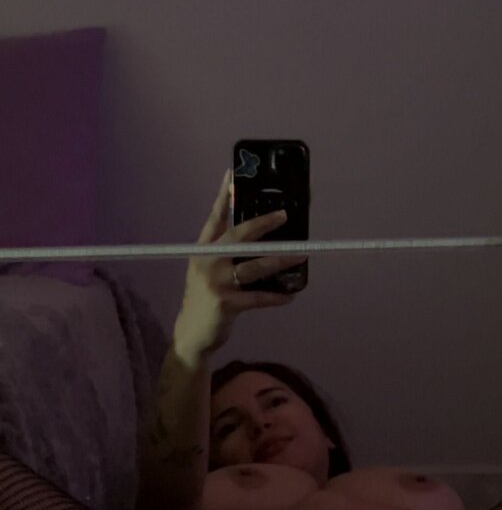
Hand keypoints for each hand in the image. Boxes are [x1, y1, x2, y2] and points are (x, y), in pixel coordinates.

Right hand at [173, 170, 307, 362]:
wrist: (191, 334)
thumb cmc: (204, 300)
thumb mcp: (206, 271)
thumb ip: (222, 254)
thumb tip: (256, 239)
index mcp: (203, 251)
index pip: (214, 218)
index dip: (223, 196)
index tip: (232, 175)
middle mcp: (208, 262)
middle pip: (238, 236)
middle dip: (262, 224)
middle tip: (284, 215)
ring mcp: (216, 282)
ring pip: (254, 266)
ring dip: (280, 261)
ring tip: (300, 256)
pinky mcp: (226, 303)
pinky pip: (258, 297)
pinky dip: (276, 296)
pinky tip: (291, 295)